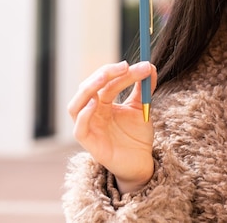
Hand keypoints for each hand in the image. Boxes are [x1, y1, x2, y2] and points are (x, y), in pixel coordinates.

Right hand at [67, 60, 156, 192]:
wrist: (141, 162)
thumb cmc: (137, 136)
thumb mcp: (142, 108)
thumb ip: (144, 89)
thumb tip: (151, 66)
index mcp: (103, 102)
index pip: (107, 81)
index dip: (121, 71)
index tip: (142, 65)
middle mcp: (92, 112)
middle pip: (89, 87)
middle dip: (105, 74)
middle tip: (124, 66)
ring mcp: (88, 127)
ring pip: (76, 105)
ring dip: (88, 89)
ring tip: (104, 78)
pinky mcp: (88, 143)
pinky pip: (79, 128)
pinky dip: (83, 115)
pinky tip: (95, 104)